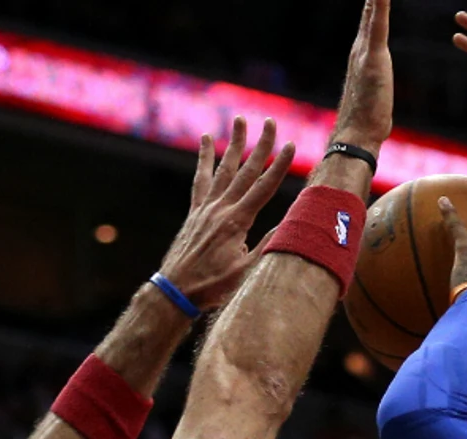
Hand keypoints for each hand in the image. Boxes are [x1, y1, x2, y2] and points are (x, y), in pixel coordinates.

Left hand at [157, 117, 296, 310]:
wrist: (176, 289)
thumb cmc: (213, 286)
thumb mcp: (246, 271)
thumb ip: (266, 246)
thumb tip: (288, 226)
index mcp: (237, 222)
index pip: (264, 188)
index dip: (279, 166)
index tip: (290, 145)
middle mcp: (221, 208)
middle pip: (245, 171)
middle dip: (260, 145)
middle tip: (270, 122)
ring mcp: (206, 208)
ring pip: (223, 169)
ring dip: (234, 144)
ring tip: (240, 120)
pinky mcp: (195, 211)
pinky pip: (201, 179)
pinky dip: (205, 159)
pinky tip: (206, 141)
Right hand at [330, 0, 392, 152]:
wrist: (357, 135)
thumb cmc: (367, 122)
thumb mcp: (376, 98)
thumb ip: (376, 88)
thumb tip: (378, 96)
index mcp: (362, 55)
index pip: (370, 20)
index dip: (374, 2)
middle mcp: (359, 48)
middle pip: (369, 9)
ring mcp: (364, 50)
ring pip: (372, 11)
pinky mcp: (373, 56)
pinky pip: (377, 22)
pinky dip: (380, 3)